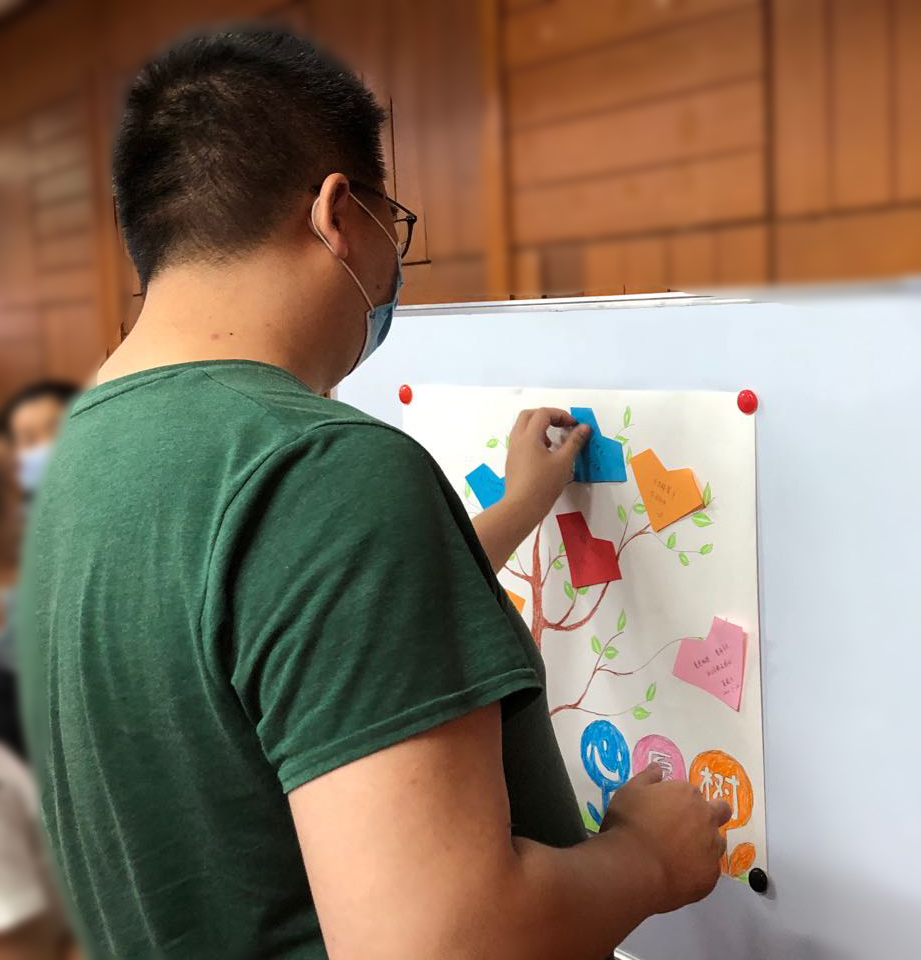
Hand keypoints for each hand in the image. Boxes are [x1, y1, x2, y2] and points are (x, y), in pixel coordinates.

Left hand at [504, 408, 589, 527]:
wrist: (522, 507)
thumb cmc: (544, 484)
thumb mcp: (564, 462)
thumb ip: (574, 441)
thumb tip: (584, 427)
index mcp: (529, 436)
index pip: (543, 413)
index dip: (560, 414)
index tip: (573, 425)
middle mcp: (517, 439)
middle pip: (528, 415)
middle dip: (546, 415)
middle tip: (561, 425)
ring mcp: (512, 450)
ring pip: (522, 427)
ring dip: (538, 427)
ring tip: (552, 441)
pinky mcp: (512, 461)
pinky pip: (520, 440)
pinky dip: (532, 438)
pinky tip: (544, 454)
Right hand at [601, 764, 730, 913]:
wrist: (633, 868)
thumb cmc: (629, 824)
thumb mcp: (629, 792)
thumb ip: (647, 778)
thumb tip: (658, 768)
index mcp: (687, 794)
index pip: (692, 793)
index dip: (680, 801)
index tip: (666, 811)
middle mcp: (706, 818)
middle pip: (720, 811)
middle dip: (711, 815)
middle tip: (687, 828)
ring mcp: (711, 848)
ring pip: (717, 843)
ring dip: (704, 845)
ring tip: (680, 855)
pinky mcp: (711, 876)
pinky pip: (709, 870)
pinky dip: (697, 870)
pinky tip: (677, 874)